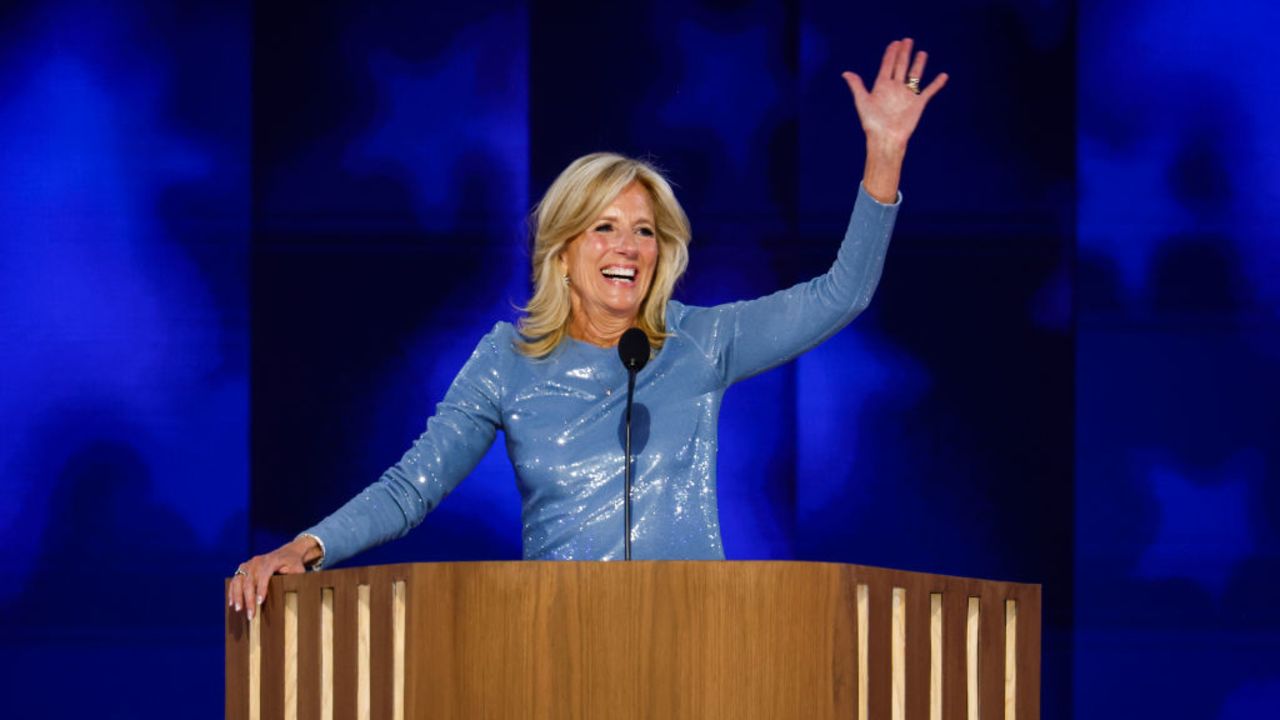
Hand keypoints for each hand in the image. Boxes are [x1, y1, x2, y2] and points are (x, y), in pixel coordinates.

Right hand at [228, 536, 319, 620]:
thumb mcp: (298, 568)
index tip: (259, 602)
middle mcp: (257, 561)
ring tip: (238, 609)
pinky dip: (232, 591)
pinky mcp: (243, 567)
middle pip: (249, 581)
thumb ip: (297, 577)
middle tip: (250, 614)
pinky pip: (235, 580)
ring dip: (237, 596)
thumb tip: (297, 590)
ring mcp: (249, 564)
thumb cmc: (293, 562)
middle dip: (248, 599)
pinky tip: (232, 603)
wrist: (287, 552)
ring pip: (239, 580)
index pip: (263, 576)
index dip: (261, 589)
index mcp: (270, 561)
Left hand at [842, 38, 947, 152]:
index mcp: (882, 86)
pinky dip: (937, 84)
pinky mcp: (918, 104)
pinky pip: (929, 91)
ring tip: (922, 53)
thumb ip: (857, 86)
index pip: (887, 65)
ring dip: (919, 64)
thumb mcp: (863, 102)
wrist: (886, 138)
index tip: (895, 43)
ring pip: (914, 75)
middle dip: (904, 53)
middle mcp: (895, 88)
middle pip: (901, 66)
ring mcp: (907, 95)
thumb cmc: (873, 123)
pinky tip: (943, 75)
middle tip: (907, 40)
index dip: (891, 54)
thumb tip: (845, 73)